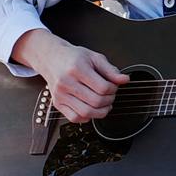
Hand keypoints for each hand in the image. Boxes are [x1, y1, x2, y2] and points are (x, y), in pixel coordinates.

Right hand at [14, 28, 130, 122]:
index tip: (113, 87)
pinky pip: (74, 118)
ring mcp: (60, 95)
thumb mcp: (94, 58)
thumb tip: (124, 80)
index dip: (113, 89)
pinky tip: (91, 108)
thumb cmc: (73, 57)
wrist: (51, 58)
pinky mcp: (57, 103)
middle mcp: (66, 83)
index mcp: (77, 69)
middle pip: (96, 101)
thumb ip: (110, 70)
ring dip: (101, 112)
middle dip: (109, 100)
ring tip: (104, 104)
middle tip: (110, 95)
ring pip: (86, 112)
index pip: (103, 87)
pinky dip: (87, 117)